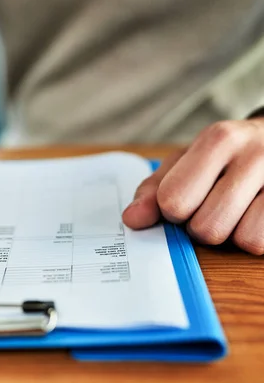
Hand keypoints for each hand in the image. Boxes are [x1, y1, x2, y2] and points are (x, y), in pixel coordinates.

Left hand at [122, 119, 263, 254]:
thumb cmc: (225, 156)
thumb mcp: (185, 162)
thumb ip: (153, 190)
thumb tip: (132, 219)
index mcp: (218, 139)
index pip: (173, 201)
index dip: (174, 211)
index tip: (186, 198)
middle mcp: (256, 154)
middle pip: (206, 227)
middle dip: (202, 226)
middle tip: (215, 205)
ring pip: (242, 239)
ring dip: (233, 233)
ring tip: (239, 208)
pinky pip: (263, 243)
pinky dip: (256, 236)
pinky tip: (257, 214)